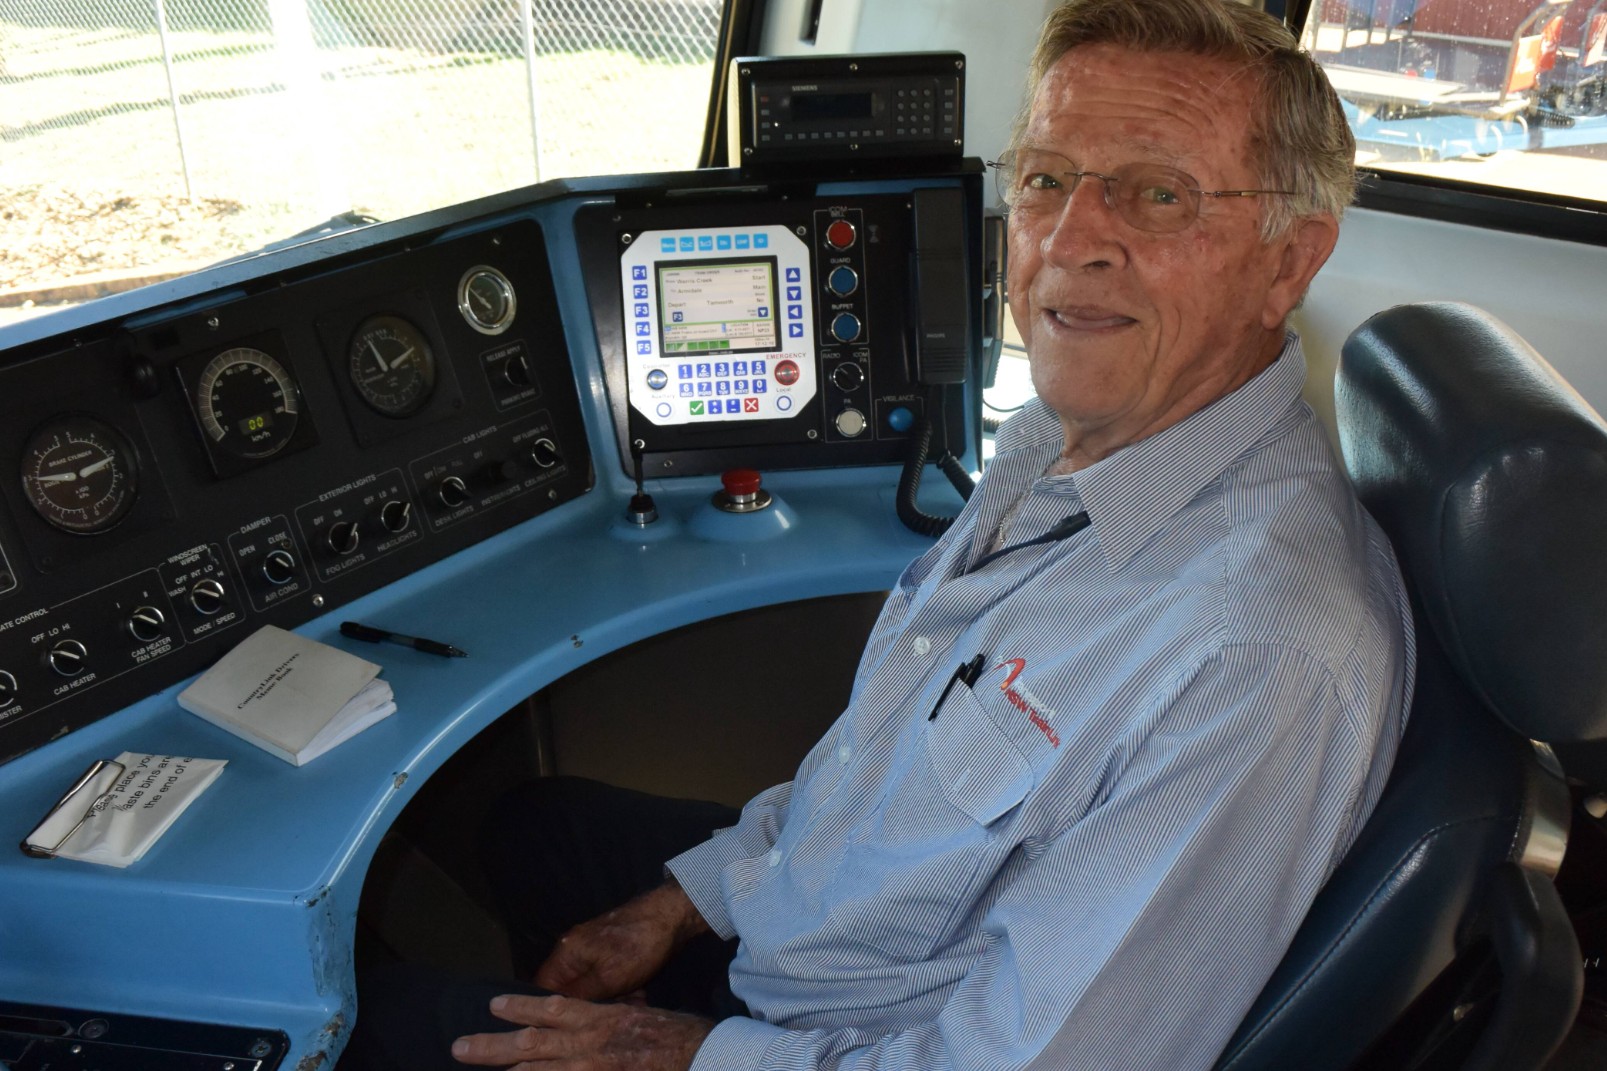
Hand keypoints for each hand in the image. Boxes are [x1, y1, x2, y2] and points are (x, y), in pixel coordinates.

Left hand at [452, 994, 712, 1070]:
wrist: (708, 1057)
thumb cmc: (681, 1036)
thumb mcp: (643, 1016)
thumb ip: (611, 1019)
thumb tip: (590, 1016)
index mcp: (602, 1019)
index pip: (552, 1008)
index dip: (520, 1006)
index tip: (494, 1004)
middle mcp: (592, 1045)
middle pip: (532, 1044)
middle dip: (493, 1046)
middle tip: (459, 1047)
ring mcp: (596, 1070)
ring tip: (475, 1063)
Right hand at [534, 881, 709, 1000]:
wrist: (671, 917)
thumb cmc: (637, 948)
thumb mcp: (607, 979)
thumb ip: (577, 996)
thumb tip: (551, 1010)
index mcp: (566, 952)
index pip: (543, 987)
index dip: (551, 1009)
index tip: (568, 1025)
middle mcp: (574, 949)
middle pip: (569, 989)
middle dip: (591, 1004)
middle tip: (614, 1011)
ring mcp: (594, 949)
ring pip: (592, 986)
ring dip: (611, 998)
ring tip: (635, 1001)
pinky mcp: (612, 952)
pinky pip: (607, 977)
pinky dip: (620, 987)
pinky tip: (640, 993)